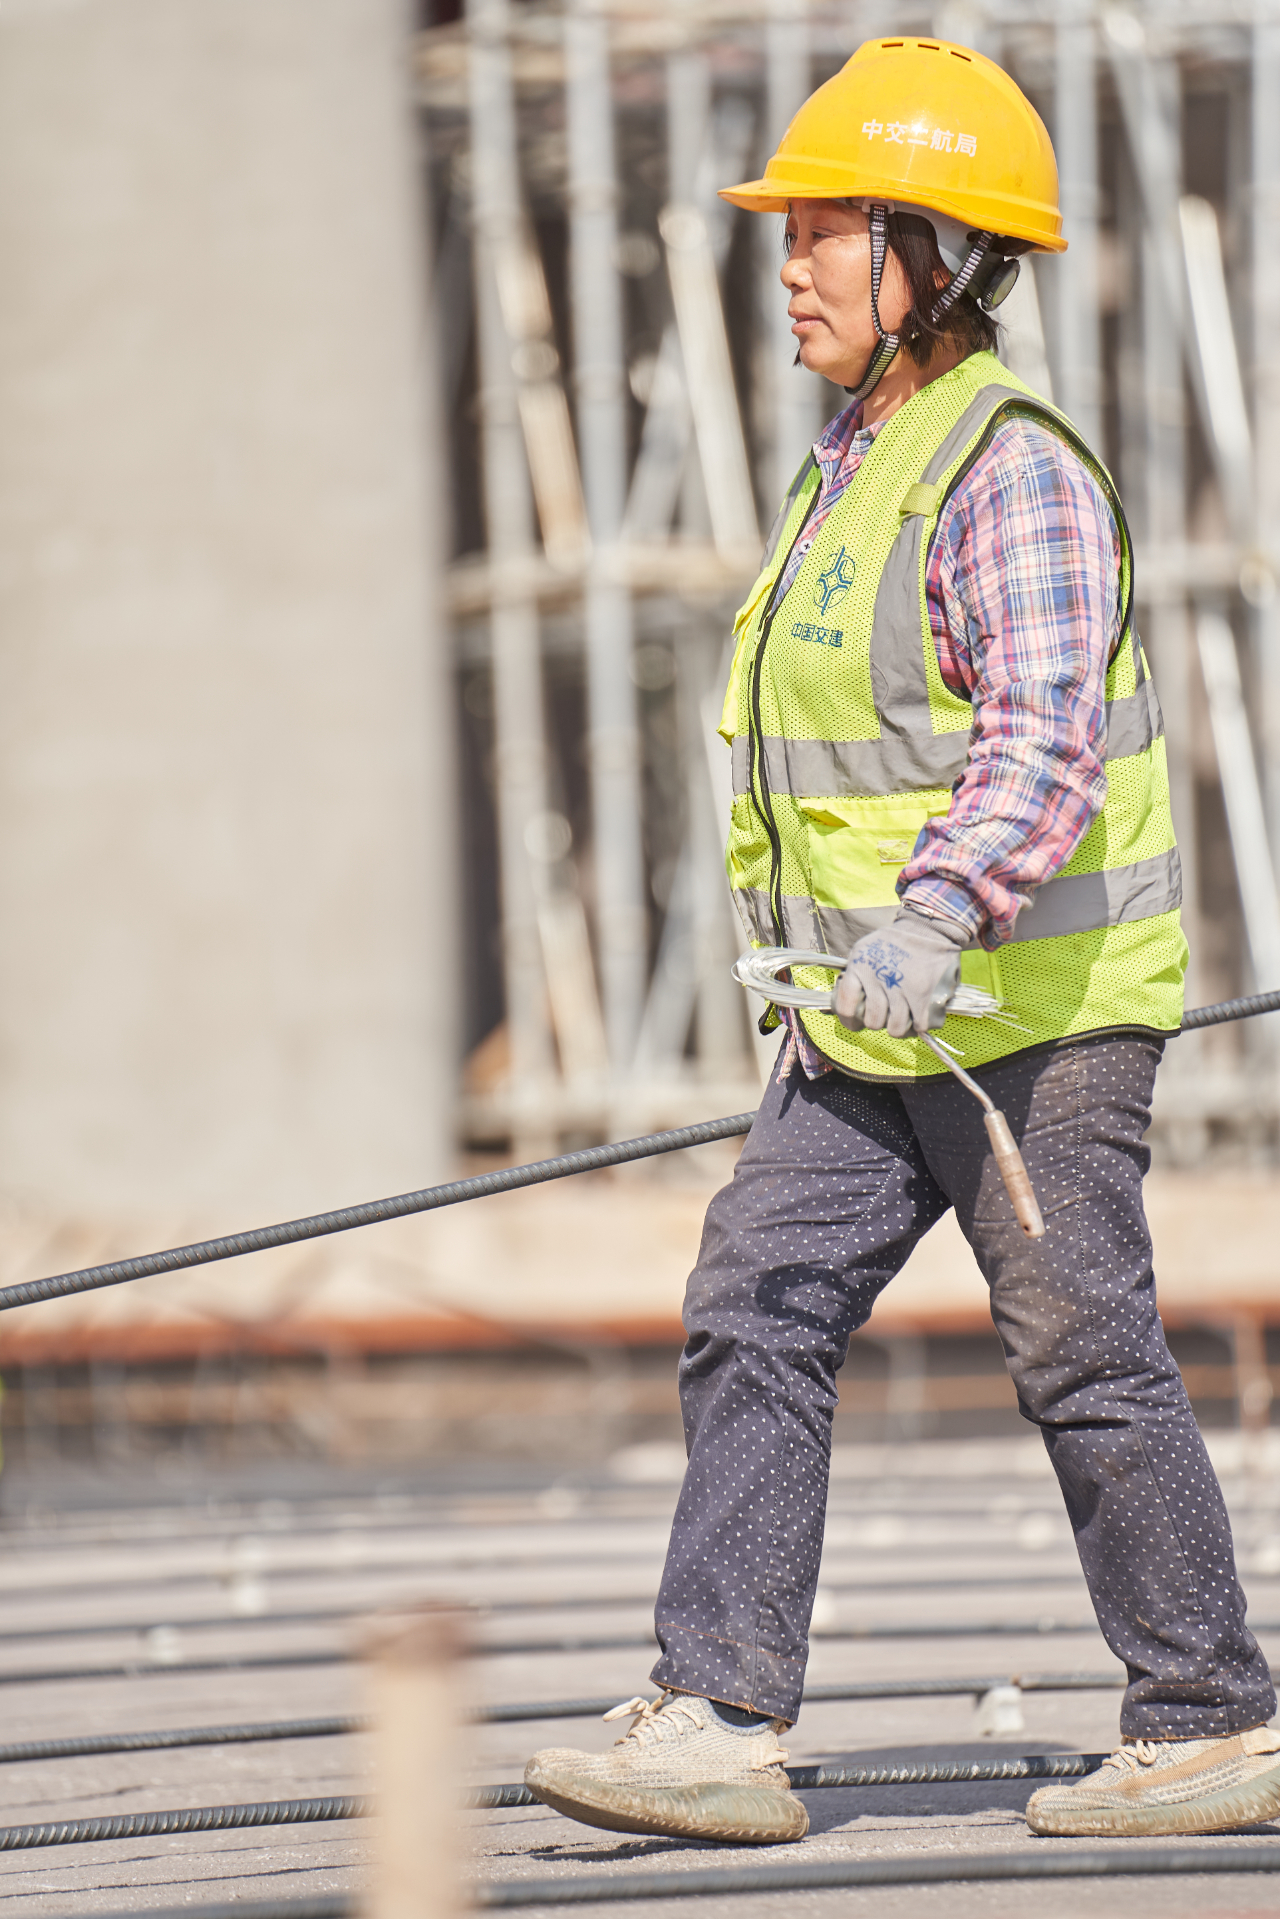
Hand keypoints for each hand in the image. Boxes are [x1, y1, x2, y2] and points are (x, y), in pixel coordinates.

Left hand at [834, 907, 967, 1038]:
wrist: (928, 926)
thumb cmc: (894, 942)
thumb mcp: (865, 950)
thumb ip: (854, 976)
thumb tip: (847, 1008)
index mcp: (859, 965)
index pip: (846, 1007)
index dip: (851, 1021)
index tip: (857, 1022)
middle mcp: (879, 977)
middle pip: (873, 1022)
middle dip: (880, 1021)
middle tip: (886, 1012)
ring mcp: (903, 987)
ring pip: (896, 1029)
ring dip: (900, 1025)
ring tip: (904, 1014)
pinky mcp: (925, 994)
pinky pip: (919, 1026)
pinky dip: (919, 1024)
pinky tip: (919, 1014)